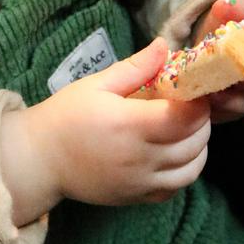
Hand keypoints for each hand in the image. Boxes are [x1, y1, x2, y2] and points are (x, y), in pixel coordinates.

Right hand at [0, 38, 210, 224]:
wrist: (42, 158)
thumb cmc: (67, 114)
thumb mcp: (97, 83)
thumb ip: (135, 67)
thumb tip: (164, 45)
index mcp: (130, 125)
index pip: (184, 118)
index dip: (199, 103)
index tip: (194, 89)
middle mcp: (141, 158)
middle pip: (194, 143)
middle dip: (201, 121)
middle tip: (191, 104)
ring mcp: (141, 182)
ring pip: (191, 170)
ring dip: (199, 147)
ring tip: (186, 127)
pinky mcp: (138, 198)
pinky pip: (175, 189)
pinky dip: (185, 171)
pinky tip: (174, 153)